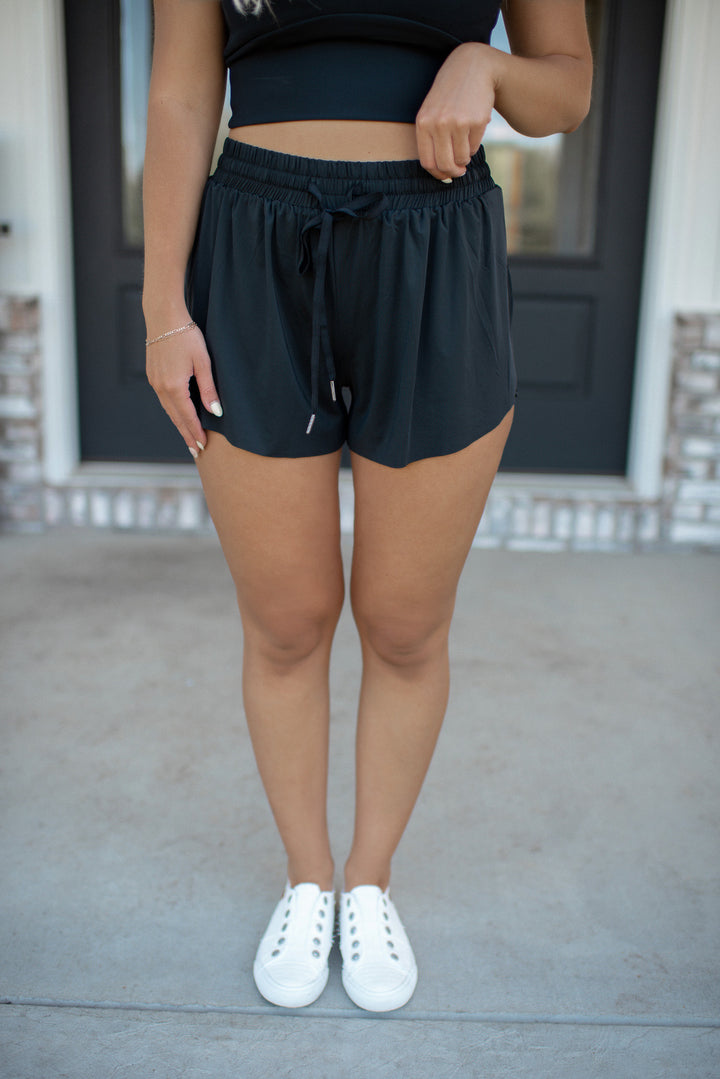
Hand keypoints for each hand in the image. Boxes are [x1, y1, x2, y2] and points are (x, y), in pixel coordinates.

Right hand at [145, 322, 221, 459]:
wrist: (163, 316)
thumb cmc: (186, 335)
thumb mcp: (203, 362)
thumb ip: (208, 389)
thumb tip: (215, 412)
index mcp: (174, 386)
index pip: (187, 417)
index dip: (195, 432)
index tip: (202, 447)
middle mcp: (161, 387)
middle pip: (176, 418)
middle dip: (186, 434)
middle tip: (196, 451)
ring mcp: (154, 381)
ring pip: (168, 410)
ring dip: (179, 424)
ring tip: (189, 437)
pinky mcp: (152, 375)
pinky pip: (163, 399)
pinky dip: (172, 411)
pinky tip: (178, 415)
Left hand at [415, 42, 501, 181]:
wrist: (472, 67)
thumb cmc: (449, 94)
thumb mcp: (432, 111)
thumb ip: (431, 138)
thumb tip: (440, 171)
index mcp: (423, 123)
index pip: (427, 162)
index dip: (437, 174)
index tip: (445, 175)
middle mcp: (438, 124)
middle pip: (444, 164)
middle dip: (453, 172)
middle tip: (459, 172)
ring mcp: (457, 122)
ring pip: (461, 158)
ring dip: (465, 159)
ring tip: (465, 146)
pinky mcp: (476, 121)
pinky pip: (474, 147)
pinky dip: (474, 146)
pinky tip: (473, 131)